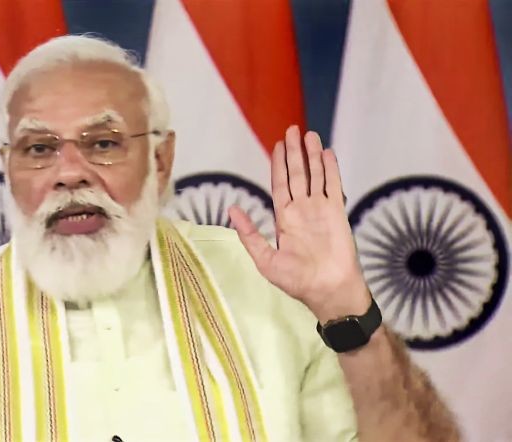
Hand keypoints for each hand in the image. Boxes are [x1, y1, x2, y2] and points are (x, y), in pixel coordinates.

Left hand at [229, 126, 370, 321]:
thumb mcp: (265, 259)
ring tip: (311, 134)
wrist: (328, 290)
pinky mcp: (337, 213)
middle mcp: (302, 209)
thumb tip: (232, 209)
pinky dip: (331, 169)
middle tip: (293, 129)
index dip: (278, 164)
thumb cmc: (297, 280)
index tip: (277, 145)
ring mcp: (320, 209)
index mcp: (284, 218)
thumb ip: (250, 234)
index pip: (279, 184)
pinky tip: (328, 153)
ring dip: (313, 155)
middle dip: (294, 152)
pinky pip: (333, 185)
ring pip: (316, 175)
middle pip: (297, 174)